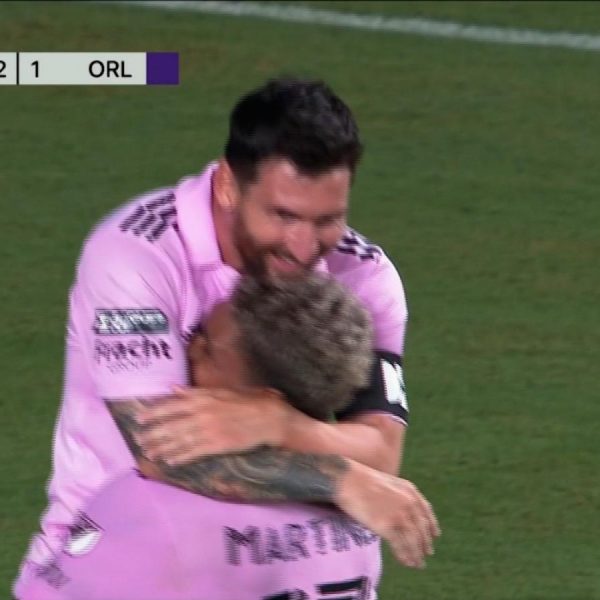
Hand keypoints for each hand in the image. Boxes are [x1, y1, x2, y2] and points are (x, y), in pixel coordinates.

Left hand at [134, 386, 288, 463]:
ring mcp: (209, 431)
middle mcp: (203, 414)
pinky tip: (170, 461)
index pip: (171, 405)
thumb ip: (196, 392)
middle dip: (153, 434)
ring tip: (149, 453)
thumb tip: (174, 389)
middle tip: (139, 440)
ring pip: (179, 441)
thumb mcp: (221, 391)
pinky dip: (180, 457)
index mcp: (204, 398)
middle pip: (171, 425)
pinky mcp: (217, 446)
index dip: (154, 412)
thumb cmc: (248, 401)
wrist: (270, 417)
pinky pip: (194, 453)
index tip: (139, 417)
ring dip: (162, 448)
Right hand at [335, 462, 440, 568]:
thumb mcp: (388, 482)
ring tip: (418, 564)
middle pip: (422, 529)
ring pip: (413, 541)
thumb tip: (402, 511)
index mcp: (410, 491)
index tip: (434, 536)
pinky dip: (404, 556)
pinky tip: (406, 562)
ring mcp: (399, 515)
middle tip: (426, 554)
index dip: (431, 526)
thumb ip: (399, 495)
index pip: (426, 512)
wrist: (348, 480)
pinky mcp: (388, 526)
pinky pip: (400, 546)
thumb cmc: (362, 480)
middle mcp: (409, 503)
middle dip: (425, 543)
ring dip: (416, 554)